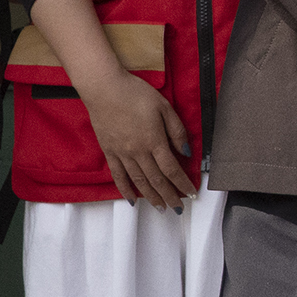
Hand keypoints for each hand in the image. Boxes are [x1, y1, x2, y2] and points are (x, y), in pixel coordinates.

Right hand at [76, 67, 197, 208]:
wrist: (104, 89)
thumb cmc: (136, 94)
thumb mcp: (164, 107)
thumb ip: (176, 131)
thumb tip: (187, 152)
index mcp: (154, 141)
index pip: (172, 169)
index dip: (183, 184)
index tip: (191, 193)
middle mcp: (138, 152)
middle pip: (156, 180)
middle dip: (169, 195)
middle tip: (178, 208)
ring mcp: (122, 153)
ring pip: (139, 181)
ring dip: (151, 196)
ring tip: (161, 207)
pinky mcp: (109, 152)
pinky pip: (118, 175)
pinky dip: (125, 189)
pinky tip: (132, 199)